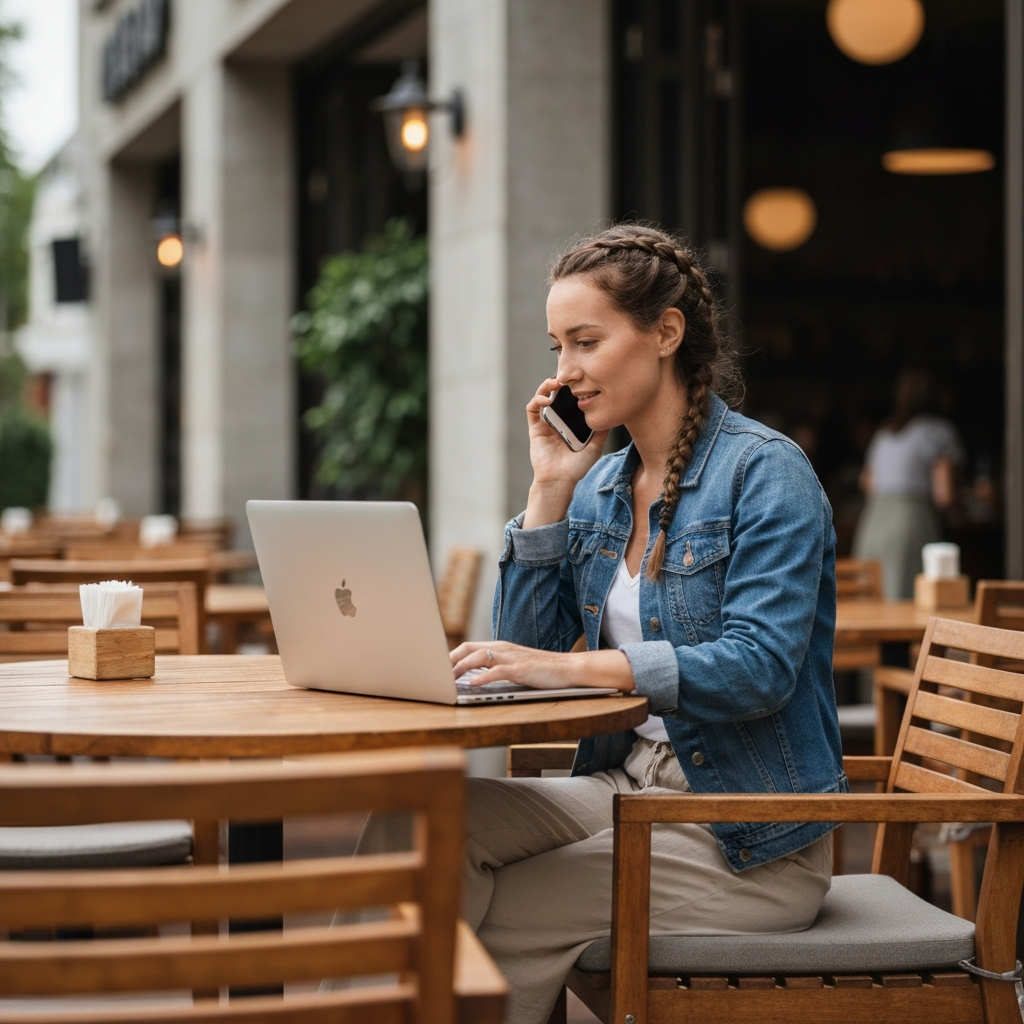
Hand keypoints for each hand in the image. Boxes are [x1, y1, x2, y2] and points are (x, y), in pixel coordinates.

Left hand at [450, 640, 635, 692]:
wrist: (569, 669)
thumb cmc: (542, 670)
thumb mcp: (515, 666)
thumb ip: (495, 668)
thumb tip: (472, 678)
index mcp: (500, 647)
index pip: (468, 647)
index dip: (450, 656)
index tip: (437, 668)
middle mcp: (503, 648)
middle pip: (468, 649)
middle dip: (449, 661)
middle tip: (436, 674)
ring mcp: (511, 658)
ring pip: (478, 658)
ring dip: (460, 669)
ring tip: (448, 680)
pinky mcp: (520, 669)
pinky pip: (497, 671)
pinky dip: (482, 677)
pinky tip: (473, 684)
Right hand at [524, 378, 608, 527]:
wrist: (561, 480)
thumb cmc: (577, 467)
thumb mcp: (596, 446)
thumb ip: (602, 430)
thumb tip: (614, 414)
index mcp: (571, 421)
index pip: (571, 397)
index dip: (575, 385)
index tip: (584, 376)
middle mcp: (558, 418)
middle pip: (557, 392)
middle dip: (561, 380)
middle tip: (571, 374)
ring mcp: (545, 422)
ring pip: (542, 396)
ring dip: (547, 385)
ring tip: (556, 382)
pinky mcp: (535, 428)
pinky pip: (532, 409)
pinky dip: (537, 400)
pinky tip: (548, 400)